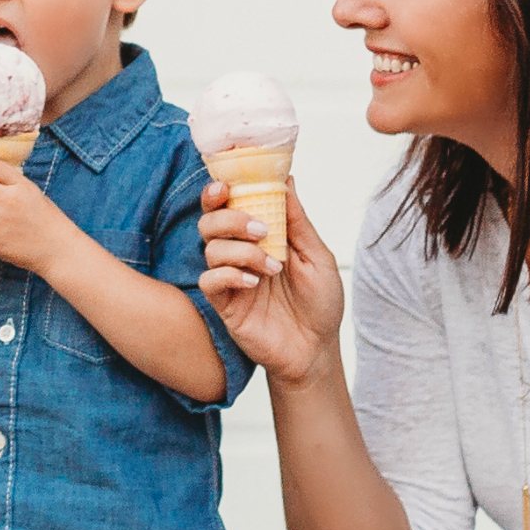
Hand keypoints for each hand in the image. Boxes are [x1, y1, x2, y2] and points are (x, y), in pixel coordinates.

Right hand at [196, 174, 340, 386]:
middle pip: (210, 222)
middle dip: (230, 218)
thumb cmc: (319, 303)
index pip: (228, 206)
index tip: (226, 184)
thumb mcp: (317, 256)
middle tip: (261, 229)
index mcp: (259, 238)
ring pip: (210, 249)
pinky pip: (209, 280)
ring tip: (272, 267)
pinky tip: (254, 283)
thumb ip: (297, 220)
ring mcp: (230, 279)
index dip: (219, 191)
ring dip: (242, 251)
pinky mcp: (225, 305)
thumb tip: (286, 180)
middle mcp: (239, 254)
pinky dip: (229, 274)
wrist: (317, 349)